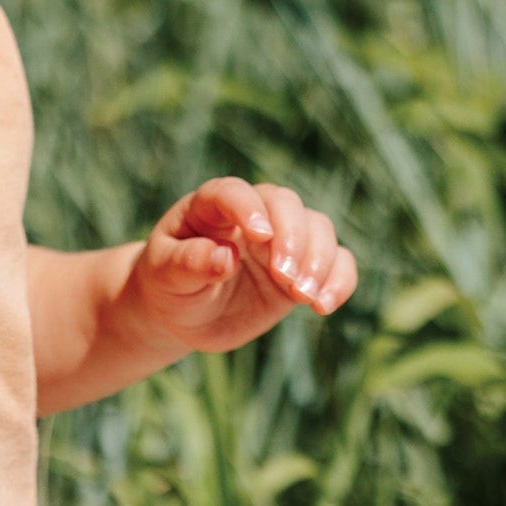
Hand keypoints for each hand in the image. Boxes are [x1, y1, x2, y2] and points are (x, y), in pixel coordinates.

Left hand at [129, 177, 356, 355]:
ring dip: (320, 260)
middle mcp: (251, 215)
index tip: (260, 236)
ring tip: (304, 297)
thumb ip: (190, 263)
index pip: (233, 192)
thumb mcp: (165, 276)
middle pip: (285, 203)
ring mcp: (280, 241)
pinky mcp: (301, 269)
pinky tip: (323, 305)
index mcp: (209, 207)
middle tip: (286, 279)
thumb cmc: (168, 285)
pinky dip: (340, 280)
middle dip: (293, 238)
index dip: (249, 207)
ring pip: (318, 227)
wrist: (184, 313)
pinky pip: (337, 262)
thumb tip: (224, 256)